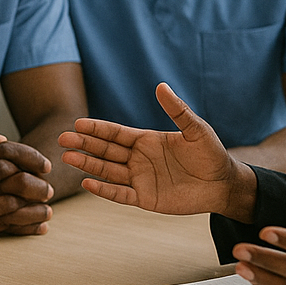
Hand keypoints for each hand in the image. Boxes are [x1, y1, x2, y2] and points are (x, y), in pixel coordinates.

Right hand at [0, 129, 53, 237]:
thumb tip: (3, 138)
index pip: (10, 152)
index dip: (32, 158)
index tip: (46, 166)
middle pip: (16, 180)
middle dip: (37, 185)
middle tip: (48, 190)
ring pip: (13, 205)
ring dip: (34, 209)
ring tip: (48, 209)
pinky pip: (5, 226)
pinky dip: (26, 227)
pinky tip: (40, 226)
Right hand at [60, 83, 254, 218]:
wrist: (223, 184)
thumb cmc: (211, 154)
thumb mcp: (196, 129)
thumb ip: (178, 110)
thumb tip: (161, 86)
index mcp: (146, 140)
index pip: (116, 134)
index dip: (97, 129)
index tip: (78, 124)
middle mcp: (138, 159)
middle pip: (106, 151)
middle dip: (84, 145)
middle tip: (62, 139)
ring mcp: (140, 179)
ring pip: (108, 171)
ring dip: (88, 165)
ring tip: (67, 158)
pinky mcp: (145, 198)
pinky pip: (120, 194)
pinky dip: (104, 190)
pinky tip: (88, 183)